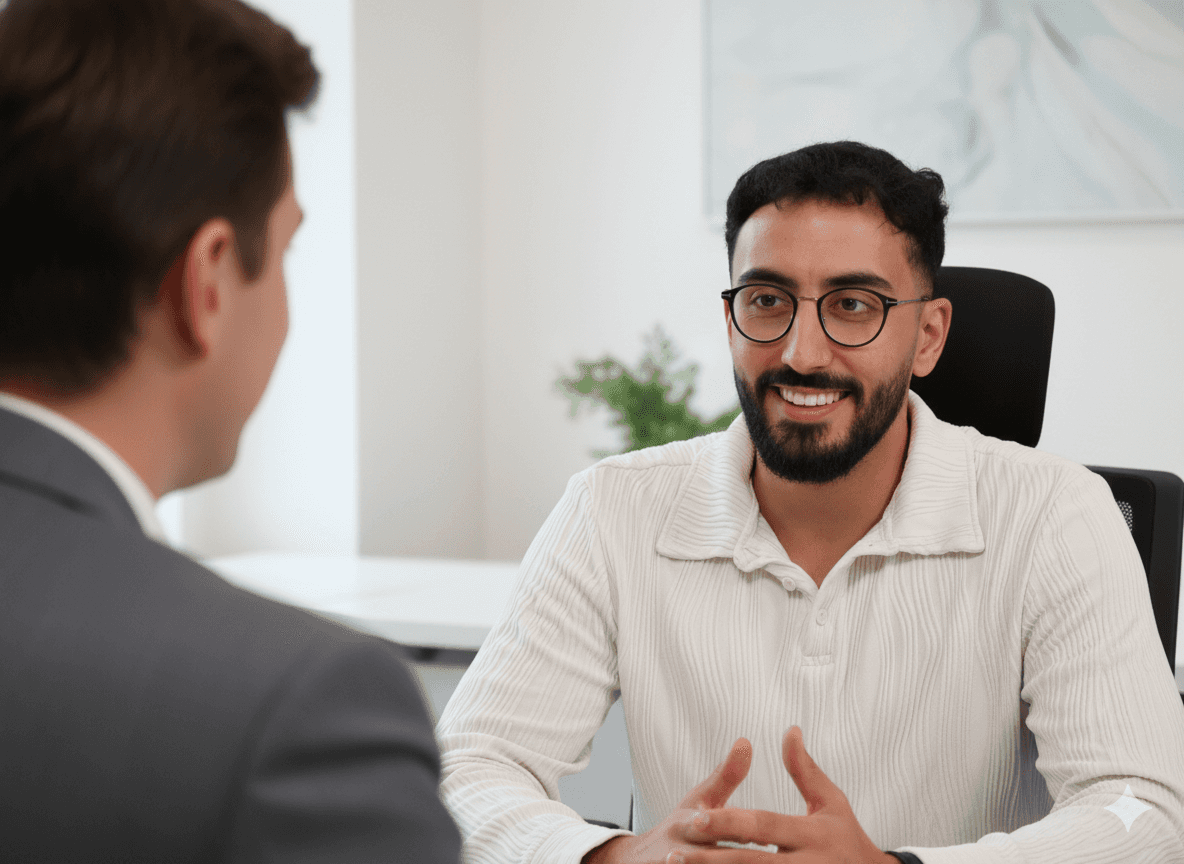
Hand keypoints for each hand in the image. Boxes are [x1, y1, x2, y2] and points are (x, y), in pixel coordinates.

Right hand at [582, 737, 753, 863]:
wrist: (635, 862)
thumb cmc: (680, 828)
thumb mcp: (698, 800)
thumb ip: (726, 775)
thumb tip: (746, 742)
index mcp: (688, 825)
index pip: (718, 827)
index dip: (743, 832)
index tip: (767, 838)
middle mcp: (679, 851)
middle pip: (716, 858)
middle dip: (739, 859)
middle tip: (766, 852)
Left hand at [676, 726, 893, 862]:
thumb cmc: (848, 838)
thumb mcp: (832, 802)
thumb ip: (805, 770)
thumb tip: (789, 730)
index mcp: (813, 834)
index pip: (765, 826)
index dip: (730, 822)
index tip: (697, 816)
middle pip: (753, 863)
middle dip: (713, 858)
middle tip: (676, 853)